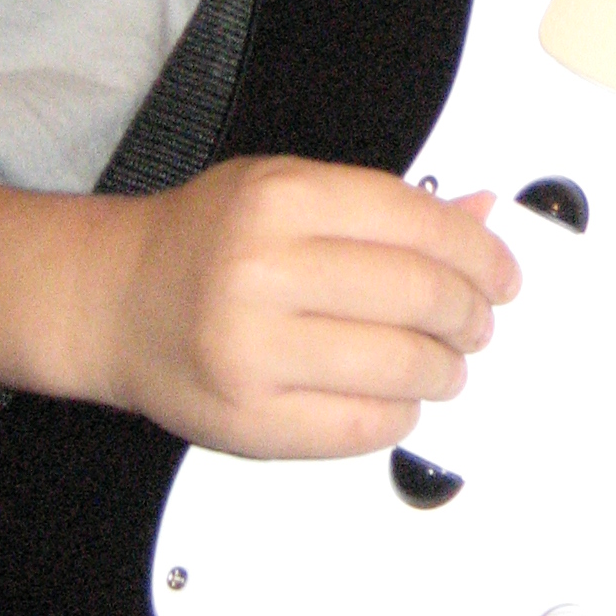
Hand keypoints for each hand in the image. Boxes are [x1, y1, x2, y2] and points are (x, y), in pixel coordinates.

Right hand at [92, 160, 521, 460]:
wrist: (113, 299)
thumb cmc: (205, 241)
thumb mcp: (289, 188)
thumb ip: (385, 204)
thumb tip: (480, 216)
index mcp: (281, 199)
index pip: (417, 223)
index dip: (479, 253)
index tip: (502, 273)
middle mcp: (263, 271)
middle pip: (418, 295)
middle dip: (469, 314)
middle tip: (478, 321)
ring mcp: (254, 351)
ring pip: (400, 366)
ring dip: (444, 370)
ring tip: (445, 364)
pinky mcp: (250, 421)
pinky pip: (361, 427)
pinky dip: (400, 415)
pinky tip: (400, 398)